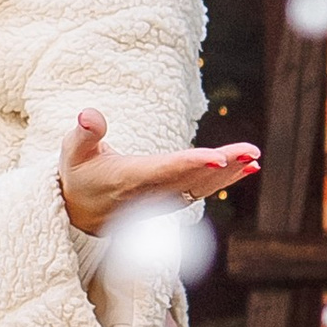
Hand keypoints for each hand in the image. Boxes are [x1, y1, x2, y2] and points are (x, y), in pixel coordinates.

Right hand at [59, 109, 260, 236]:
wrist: (80, 212)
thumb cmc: (78, 173)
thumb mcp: (72, 151)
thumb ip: (83, 132)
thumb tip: (88, 115)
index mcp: (129, 179)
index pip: (164, 170)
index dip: (190, 164)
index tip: (217, 160)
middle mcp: (150, 193)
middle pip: (191, 178)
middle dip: (223, 166)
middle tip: (251, 152)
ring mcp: (163, 200)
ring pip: (202, 186)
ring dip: (230, 173)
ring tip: (254, 158)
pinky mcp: (172, 200)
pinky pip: (203, 190)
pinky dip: (226, 180)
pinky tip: (249, 167)